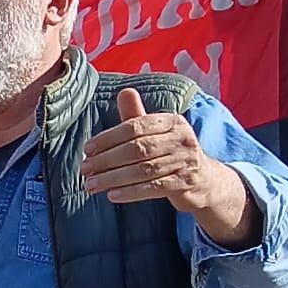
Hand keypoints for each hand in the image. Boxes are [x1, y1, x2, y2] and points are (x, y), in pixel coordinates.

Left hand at [82, 89, 221, 212]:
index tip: (87, 150)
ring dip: (113, 178)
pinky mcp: (185, 183)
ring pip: (144, 170)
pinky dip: (131, 192)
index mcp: (171, 121)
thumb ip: (136, 117)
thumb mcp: (156, 132)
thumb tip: (124, 91)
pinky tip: (112, 195)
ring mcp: (185, 161)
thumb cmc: (170, 152)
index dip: (109, 138)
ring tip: (90, 185)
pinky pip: (154, 188)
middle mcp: (181, 138)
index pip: (136, 126)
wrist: (203, 179)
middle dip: (107, 160)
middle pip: (138, 149)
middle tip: (84, 170)